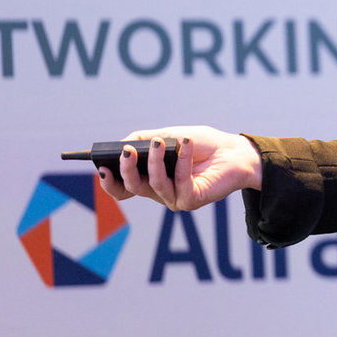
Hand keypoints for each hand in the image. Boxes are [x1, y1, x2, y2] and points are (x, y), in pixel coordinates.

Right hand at [99, 125, 262, 211]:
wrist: (235, 151)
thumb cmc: (201, 144)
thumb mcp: (169, 135)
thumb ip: (143, 140)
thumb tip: (121, 145)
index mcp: (150, 178)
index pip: (122, 188)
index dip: (110, 182)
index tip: (101, 167)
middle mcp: (159, 192)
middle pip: (133, 188)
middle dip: (127, 170)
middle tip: (127, 152)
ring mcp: (174, 198)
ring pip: (154, 184)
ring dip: (155, 161)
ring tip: (161, 142)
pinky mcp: (191, 200)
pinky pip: (181, 182)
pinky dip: (182, 160)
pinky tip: (186, 144)